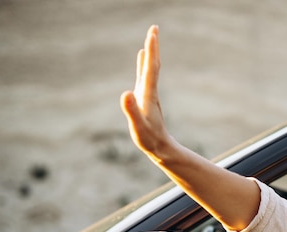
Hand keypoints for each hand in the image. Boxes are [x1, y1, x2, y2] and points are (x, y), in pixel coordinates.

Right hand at [120, 25, 173, 161]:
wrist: (161, 148)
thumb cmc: (149, 139)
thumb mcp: (138, 126)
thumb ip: (131, 110)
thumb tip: (125, 93)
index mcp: (148, 94)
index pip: (150, 68)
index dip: (151, 50)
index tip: (153, 33)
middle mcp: (150, 91)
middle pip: (153, 64)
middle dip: (153, 46)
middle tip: (154, 28)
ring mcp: (148, 94)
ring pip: (150, 69)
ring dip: (150, 53)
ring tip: (150, 39)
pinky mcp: (145, 98)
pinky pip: (145, 76)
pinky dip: (144, 64)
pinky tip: (142, 59)